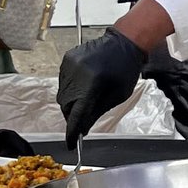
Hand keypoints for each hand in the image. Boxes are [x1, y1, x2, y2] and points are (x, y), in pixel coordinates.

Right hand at [57, 27, 146, 147]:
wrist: (123, 42)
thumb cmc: (125, 70)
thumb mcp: (117, 96)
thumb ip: (96, 112)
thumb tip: (82, 129)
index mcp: (92, 84)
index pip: (77, 114)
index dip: (72, 131)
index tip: (71, 144)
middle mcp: (77, 74)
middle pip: (66, 106)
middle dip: (73, 117)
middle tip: (82, 122)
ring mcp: (69, 65)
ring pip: (62, 96)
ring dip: (71, 104)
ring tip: (85, 100)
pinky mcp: (66, 59)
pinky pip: (62, 82)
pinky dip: (70, 90)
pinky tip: (82, 86)